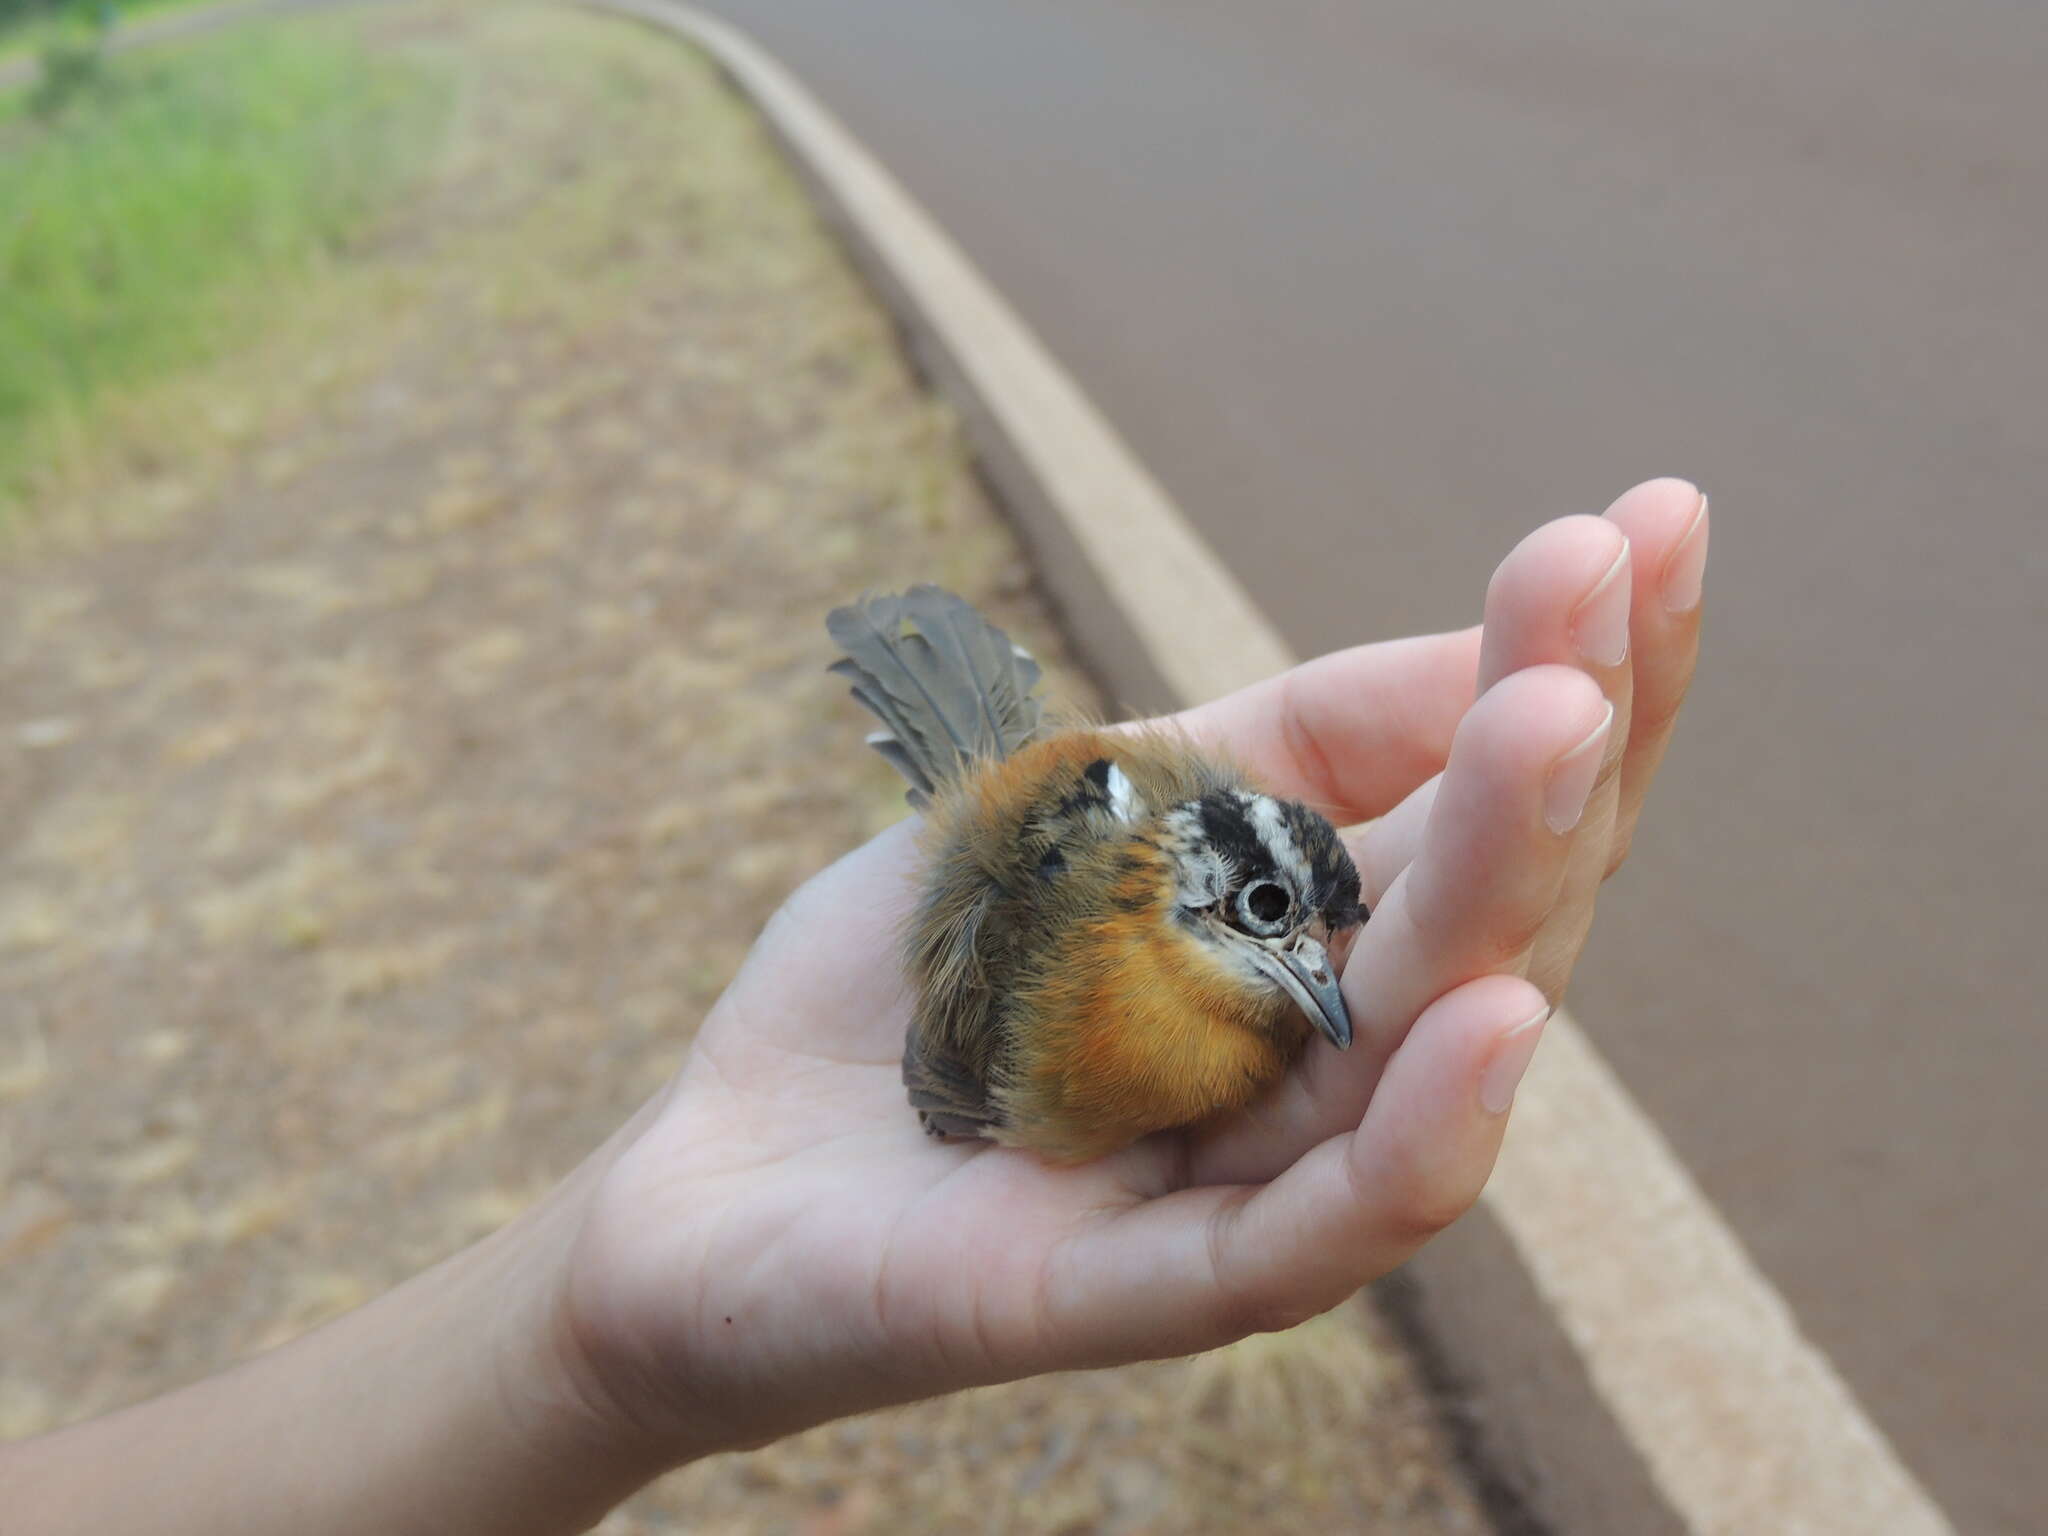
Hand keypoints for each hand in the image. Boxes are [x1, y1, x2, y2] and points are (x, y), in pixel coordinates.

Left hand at [555, 479, 1708, 1461]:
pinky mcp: (1134, 1292)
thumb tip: (1487, 652)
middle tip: (1613, 582)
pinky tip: (1494, 1018)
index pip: (1481, 814)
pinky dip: (1410, 1146)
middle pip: (1489, 922)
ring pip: (1420, 1062)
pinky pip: (1305, 1237)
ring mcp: (1234, 1184)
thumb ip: (1279, 746)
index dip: (1579, 675)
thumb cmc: (907, 984)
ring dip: (1512, 892)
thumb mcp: (1089, 805)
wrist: (711, 1167)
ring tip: (1568, 724)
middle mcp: (1312, 1068)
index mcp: (1310, 950)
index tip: (1654, 520)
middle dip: (1563, 750)